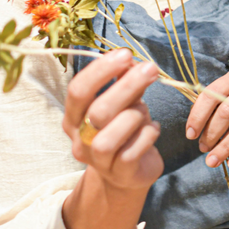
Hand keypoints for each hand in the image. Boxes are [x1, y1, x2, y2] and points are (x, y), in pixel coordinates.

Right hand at [62, 48, 162, 193]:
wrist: (127, 174)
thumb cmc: (124, 130)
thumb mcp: (121, 104)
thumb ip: (123, 84)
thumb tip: (130, 59)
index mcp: (74, 118)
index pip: (77, 91)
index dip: (100, 71)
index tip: (125, 54)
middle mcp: (80, 140)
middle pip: (97, 112)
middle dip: (126, 86)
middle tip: (150, 68)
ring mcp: (98, 161)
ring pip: (108, 138)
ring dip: (134, 116)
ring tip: (145, 111)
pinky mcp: (121, 174)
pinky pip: (132, 152)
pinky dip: (148, 135)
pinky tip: (154, 128)